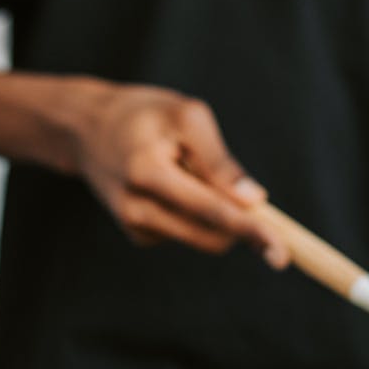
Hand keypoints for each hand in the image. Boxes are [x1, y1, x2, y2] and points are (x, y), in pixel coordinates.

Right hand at [71, 83, 287, 266]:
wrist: (87, 129)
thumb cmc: (145, 115)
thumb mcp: (185, 117)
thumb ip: (219, 160)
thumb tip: (253, 200)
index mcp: (148, 173)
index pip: (212, 210)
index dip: (252, 231)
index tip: (281, 253)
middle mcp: (136, 208)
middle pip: (211, 235)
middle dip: (240, 223)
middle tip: (246, 192)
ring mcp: (134, 225)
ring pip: (202, 237)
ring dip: (212, 211)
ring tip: (184, 170)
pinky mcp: (136, 233)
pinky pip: (185, 233)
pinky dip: (192, 212)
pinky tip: (170, 184)